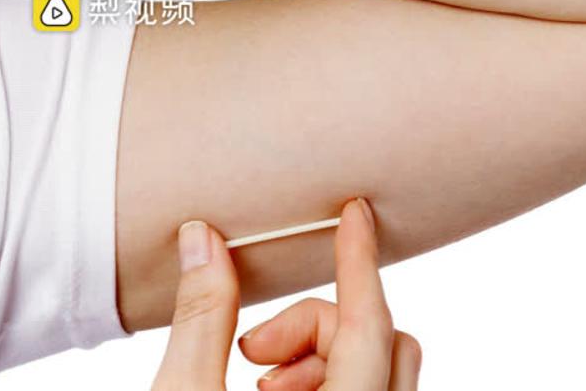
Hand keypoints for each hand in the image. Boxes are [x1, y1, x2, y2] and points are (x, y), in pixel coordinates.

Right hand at [152, 198, 421, 389]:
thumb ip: (202, 316)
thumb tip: (202, 239)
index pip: (367, 323)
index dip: (359, 259)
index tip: (355, 212)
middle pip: (380, 335)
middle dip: (317, 324)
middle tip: (251, 351)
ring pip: (383, 362)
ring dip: (321, 355)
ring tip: (259, 382)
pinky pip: (373, 386)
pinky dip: (329, 377)